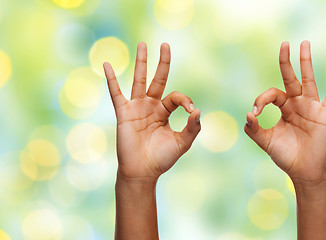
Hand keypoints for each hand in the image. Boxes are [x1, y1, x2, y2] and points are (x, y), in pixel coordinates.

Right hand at [104, 42, 200, 179]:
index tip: (190, 110)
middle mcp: (151, 106)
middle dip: (162, 62)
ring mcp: (137, 108)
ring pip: (139, 80)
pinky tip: (107, 64)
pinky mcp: (124, 113)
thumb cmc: (162, 158)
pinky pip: (116, 93)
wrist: (143, 171)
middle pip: (158, 79)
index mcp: (165, 112)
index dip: (185, 100)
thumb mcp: (182, 142)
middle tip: (166, 44)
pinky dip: (111, 79)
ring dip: (141, 62)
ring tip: (143, 44)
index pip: (176, 97)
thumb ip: (192, 127)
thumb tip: (198, 110)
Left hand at [244, 41, 325, 183]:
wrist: (304, 172)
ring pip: (309, 80)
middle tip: (284, 44)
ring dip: (306, 62)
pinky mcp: (325, 114)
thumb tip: (248, 114)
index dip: (262, 99)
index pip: (272, 94)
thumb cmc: (286, 156)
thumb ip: (254, 129)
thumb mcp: (266, 141)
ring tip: (304, 43)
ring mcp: (312, 107)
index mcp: (284, 108)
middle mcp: (297, 104)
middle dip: (286, 61)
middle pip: (291, 78)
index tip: (255, 112)